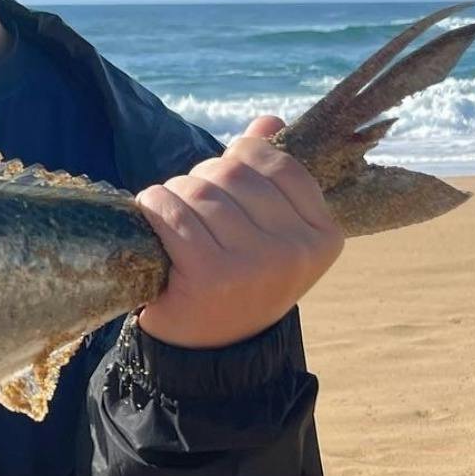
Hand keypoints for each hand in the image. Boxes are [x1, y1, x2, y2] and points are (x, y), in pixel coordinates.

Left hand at [134, 117, 344, 349]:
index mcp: (323, 235)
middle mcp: (296, 250)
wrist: (210, 354)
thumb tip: (268, 121)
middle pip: (232, 173)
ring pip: (200, 189)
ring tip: (173, 223)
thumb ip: (269, 177)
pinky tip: (151, 221)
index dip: (238, 161)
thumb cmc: (237, 282)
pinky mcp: (210, 275)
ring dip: (174, 195)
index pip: (275, 163)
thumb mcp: (267, 233)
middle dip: (202, 180)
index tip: (224, 186)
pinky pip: (173, 213)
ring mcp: (255, 265)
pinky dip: (154, 208)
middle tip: (192, 211)